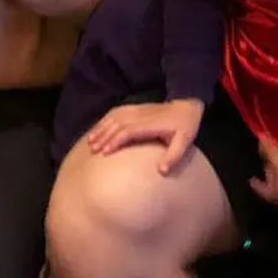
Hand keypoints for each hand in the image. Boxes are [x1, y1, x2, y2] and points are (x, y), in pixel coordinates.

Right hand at [86, 99, 204, 173]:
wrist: (186, 106)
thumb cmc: (185, 126)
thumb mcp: (184, 142)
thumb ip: (173, 156)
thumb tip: (161, 171)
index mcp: (150, 124)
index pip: (128, 131)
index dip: (116, 140)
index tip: (105, 152)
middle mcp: (141, 115)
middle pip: (118, 124)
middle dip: (104, 136)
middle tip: (92, 149)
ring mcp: (138, 110)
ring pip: (115, 117)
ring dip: (102, 127)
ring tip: (90, 140)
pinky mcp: (136, 108)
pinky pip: (117, 111)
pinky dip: (106, 119)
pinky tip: (99, 127)